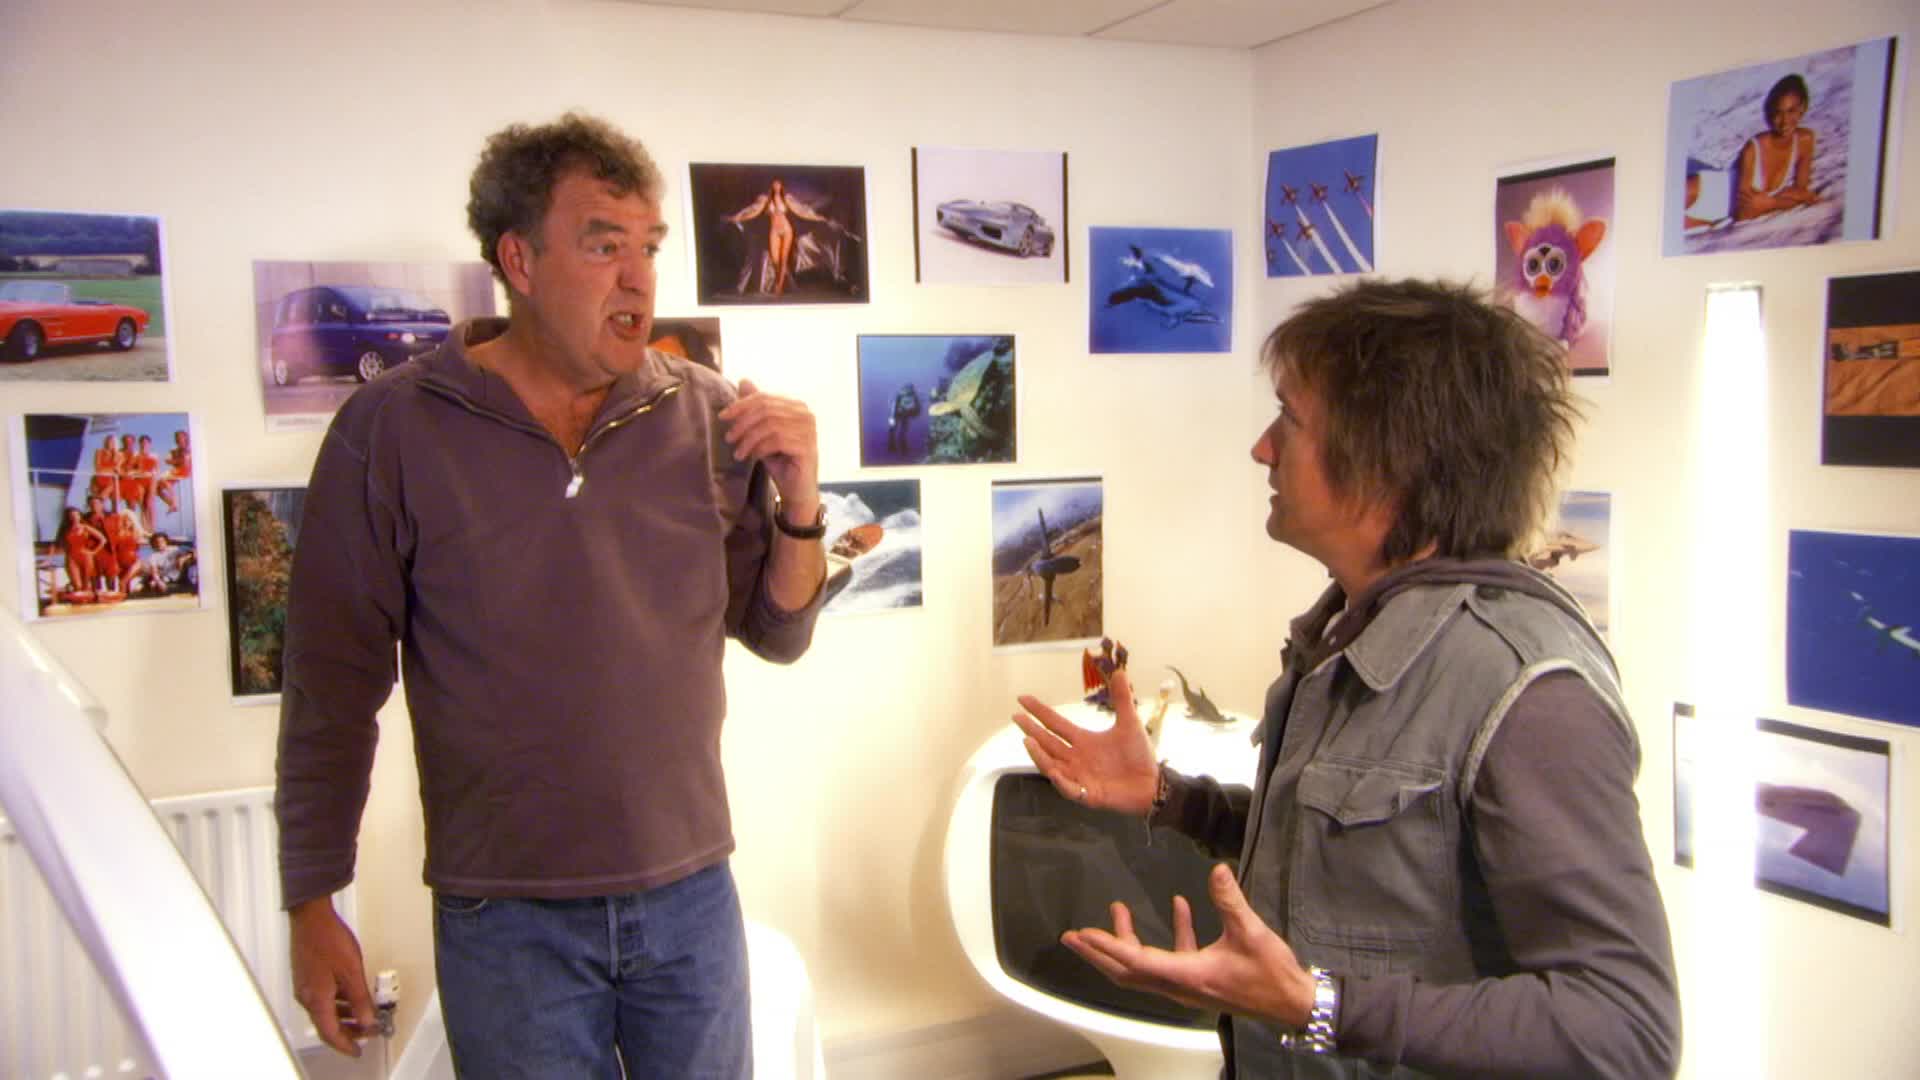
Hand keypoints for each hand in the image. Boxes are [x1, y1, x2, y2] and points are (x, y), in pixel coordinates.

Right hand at [289, 897, 375, 1055]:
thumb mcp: (351, 971)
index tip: (358, 1051)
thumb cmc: (329, 939)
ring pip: (325, 1011)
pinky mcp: (306, 976)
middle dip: (348, 1031)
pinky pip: (322, 998)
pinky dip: (338, 1003)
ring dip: (344, 1016)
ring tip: (364, 1016)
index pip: (330, 1033)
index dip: (345, 1044)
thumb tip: (367, 1020)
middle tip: (367, 1032)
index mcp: (316, 999)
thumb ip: (360, 999)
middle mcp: (307, 997)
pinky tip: (351, 997)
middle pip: (327, 1024)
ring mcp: (305, 986)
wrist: (311, 916)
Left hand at [718, 378, 819, 519]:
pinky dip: (759, 448)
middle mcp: (806, 414)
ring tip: (738, 452)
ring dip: (749, 439)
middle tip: (729, 438)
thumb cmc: (779, 460)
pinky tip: (752, 457)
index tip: (722, 417)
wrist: (796, 490)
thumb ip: (756, 407)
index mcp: (797, 406)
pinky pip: (776, 440)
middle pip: (765, 409)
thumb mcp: (762, 431)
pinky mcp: (807, 446)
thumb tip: (744, 380)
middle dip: (742, 423)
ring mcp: (809, 430)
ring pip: (769, 425)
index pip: (764, 398)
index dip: (741, 405)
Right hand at [1013, 668, 1158, 813]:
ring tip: (1027, 740)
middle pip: (1048, 743)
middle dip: (1031, 730)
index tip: (1022, 699)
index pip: (1055, 724)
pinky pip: (1069, 789)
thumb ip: (1122, 699)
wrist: (1153, 784)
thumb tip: (1121, 672)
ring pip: (1052, 765)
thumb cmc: (1139, 756)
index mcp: (1083, 741)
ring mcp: (1079, 777)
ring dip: (1039, 754)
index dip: (1039, 712)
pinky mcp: (1088, 794)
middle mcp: (1076, 758)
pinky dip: (1060, 781)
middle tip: (1016, 717)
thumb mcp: (1129, 723)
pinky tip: (1053, 771)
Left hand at [1062, 863, 1316, 1026]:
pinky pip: (1174, 957)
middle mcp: (1179, 984)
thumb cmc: (1271, 973)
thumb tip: (1216, 870)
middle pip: (1127, 971)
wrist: (1292, 1003)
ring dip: (1128, 940)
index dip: (1107, 946)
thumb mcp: (1251, 933)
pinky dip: (1172, 933)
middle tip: (1072, 935)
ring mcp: (1188, 984)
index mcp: (1186, 975)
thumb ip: (1230, 900)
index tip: (1082, 934)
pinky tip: (1179, 905)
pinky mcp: (1201, 978)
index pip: (1135, 961)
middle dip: (1098, 953)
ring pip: (1145, 965)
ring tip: (1116, 910)